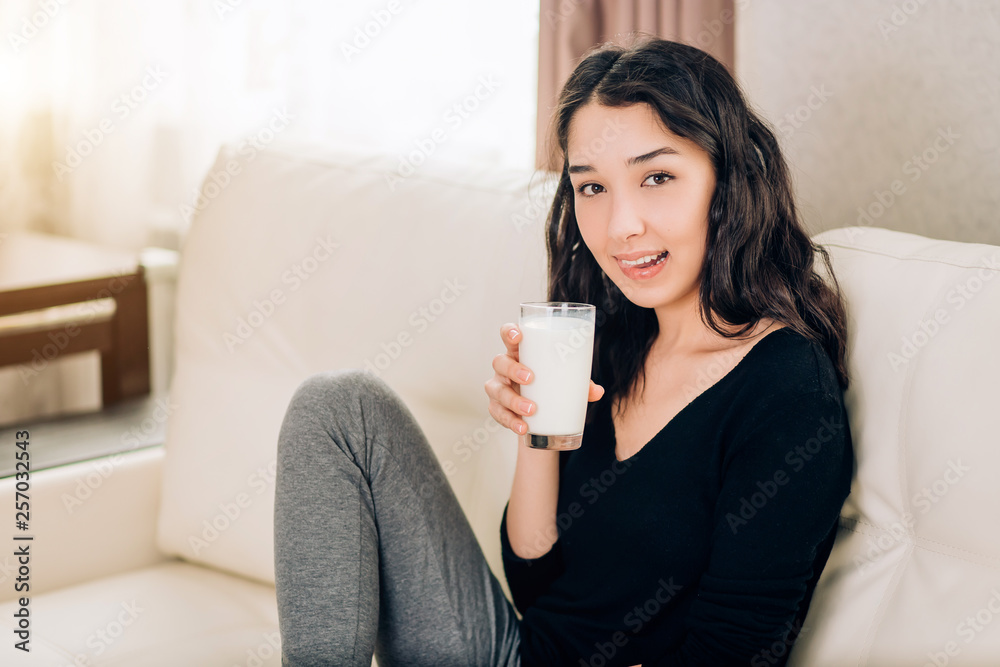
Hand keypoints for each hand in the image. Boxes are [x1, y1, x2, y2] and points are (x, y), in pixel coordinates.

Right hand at [484, 322, 604, 436]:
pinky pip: (497, 413)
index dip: (509, 332)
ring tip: (531, 410)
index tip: (519, 337)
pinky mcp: (497, 407)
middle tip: (530, 378)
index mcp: (520, 352)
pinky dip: (510, 421)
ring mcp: (499, 387)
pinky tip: (523, 427)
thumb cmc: (550, 384)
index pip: (508, 335)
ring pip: (496, 389)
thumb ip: (580, 384)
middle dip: (513, 369)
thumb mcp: (566, 380)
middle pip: (500, 362)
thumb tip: (597, 391)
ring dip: (513, 400)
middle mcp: (505, 367)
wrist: (539, 413)